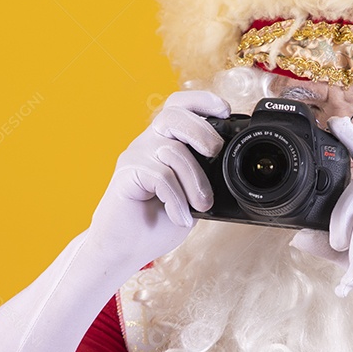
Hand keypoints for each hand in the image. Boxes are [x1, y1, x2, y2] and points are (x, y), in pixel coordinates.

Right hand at [93, 90, 228, 264]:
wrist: (125, 250)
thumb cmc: (156, 224)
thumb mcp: (191, 197)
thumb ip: (205, 177)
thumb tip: (228, 167)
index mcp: (164, 142)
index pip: (179, 106)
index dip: (202, 101)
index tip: (225, 111)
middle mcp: (148, 143)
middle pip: (175, 114)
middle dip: (202, 131)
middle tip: (215, 153)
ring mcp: (135, 155)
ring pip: (174, 151)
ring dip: (194, 181)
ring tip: (200, 205)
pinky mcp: (126, 173)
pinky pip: (161, 176)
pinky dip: (177, 200)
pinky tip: (179, 216)